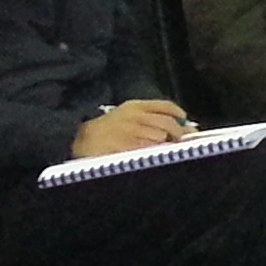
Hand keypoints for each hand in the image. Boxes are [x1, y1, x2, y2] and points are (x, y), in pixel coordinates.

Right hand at [73, 99, 190, 157]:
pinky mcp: (126, 149)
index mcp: (134, 106)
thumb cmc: (106, 131)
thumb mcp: (125, 116)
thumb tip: (183, 127)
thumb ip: (151, 117)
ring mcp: (130, 133)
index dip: (179, 117)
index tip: (186, 125)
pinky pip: (150, 152)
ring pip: (161, 139)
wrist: (79, 142)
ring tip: (164, 153)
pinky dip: (156, 156)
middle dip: (178, 135)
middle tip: (180, 144)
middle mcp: (134, 117)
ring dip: (167, 147)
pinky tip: (152, 159)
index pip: (166, 107)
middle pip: (168, 125)